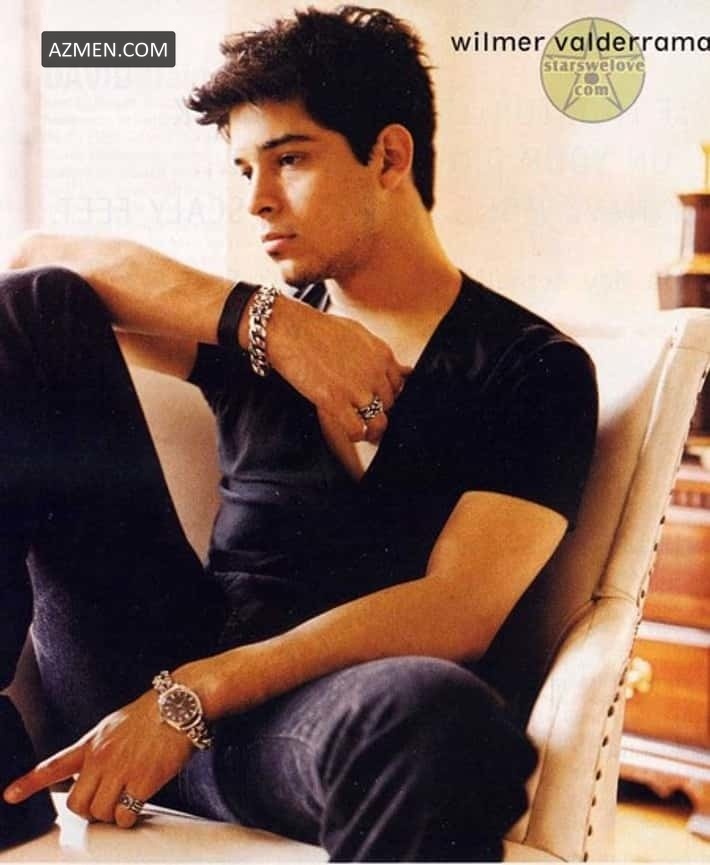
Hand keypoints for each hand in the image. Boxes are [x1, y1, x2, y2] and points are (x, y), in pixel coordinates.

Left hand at [2, 690, 192, 828]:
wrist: (180, 703)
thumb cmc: (154, 712)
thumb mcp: (116, 725)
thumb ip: (100, 748)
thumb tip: (95, 771)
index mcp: (93, 743)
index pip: (54, 765)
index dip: (29, 783)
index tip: (10, 795)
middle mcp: (101, 758)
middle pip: (78, 804)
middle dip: (90, 810)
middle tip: (107, 802)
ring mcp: (120, 770)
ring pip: (100, 813)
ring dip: (113, 813)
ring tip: (128, 798)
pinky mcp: (142, 780)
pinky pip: (125, 815)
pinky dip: (130, 816)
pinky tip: (140, 801)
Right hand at [267, 295, 411, 442]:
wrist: (289, 328)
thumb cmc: (318, 329)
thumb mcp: (358, 334)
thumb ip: (381, 355)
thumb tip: (405, 370)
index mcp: (382, 354)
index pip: (399, 385)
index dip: (387, 395)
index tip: (378, 400)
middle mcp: (374, 372)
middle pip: (389, 404)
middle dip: (379, 411)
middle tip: (367, 415)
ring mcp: (356, 388)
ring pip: (378, 421)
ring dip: (372, 430)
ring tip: (365, 433)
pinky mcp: (335, 401)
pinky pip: (356, 430)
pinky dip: (355, 435)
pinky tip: (350, 432)